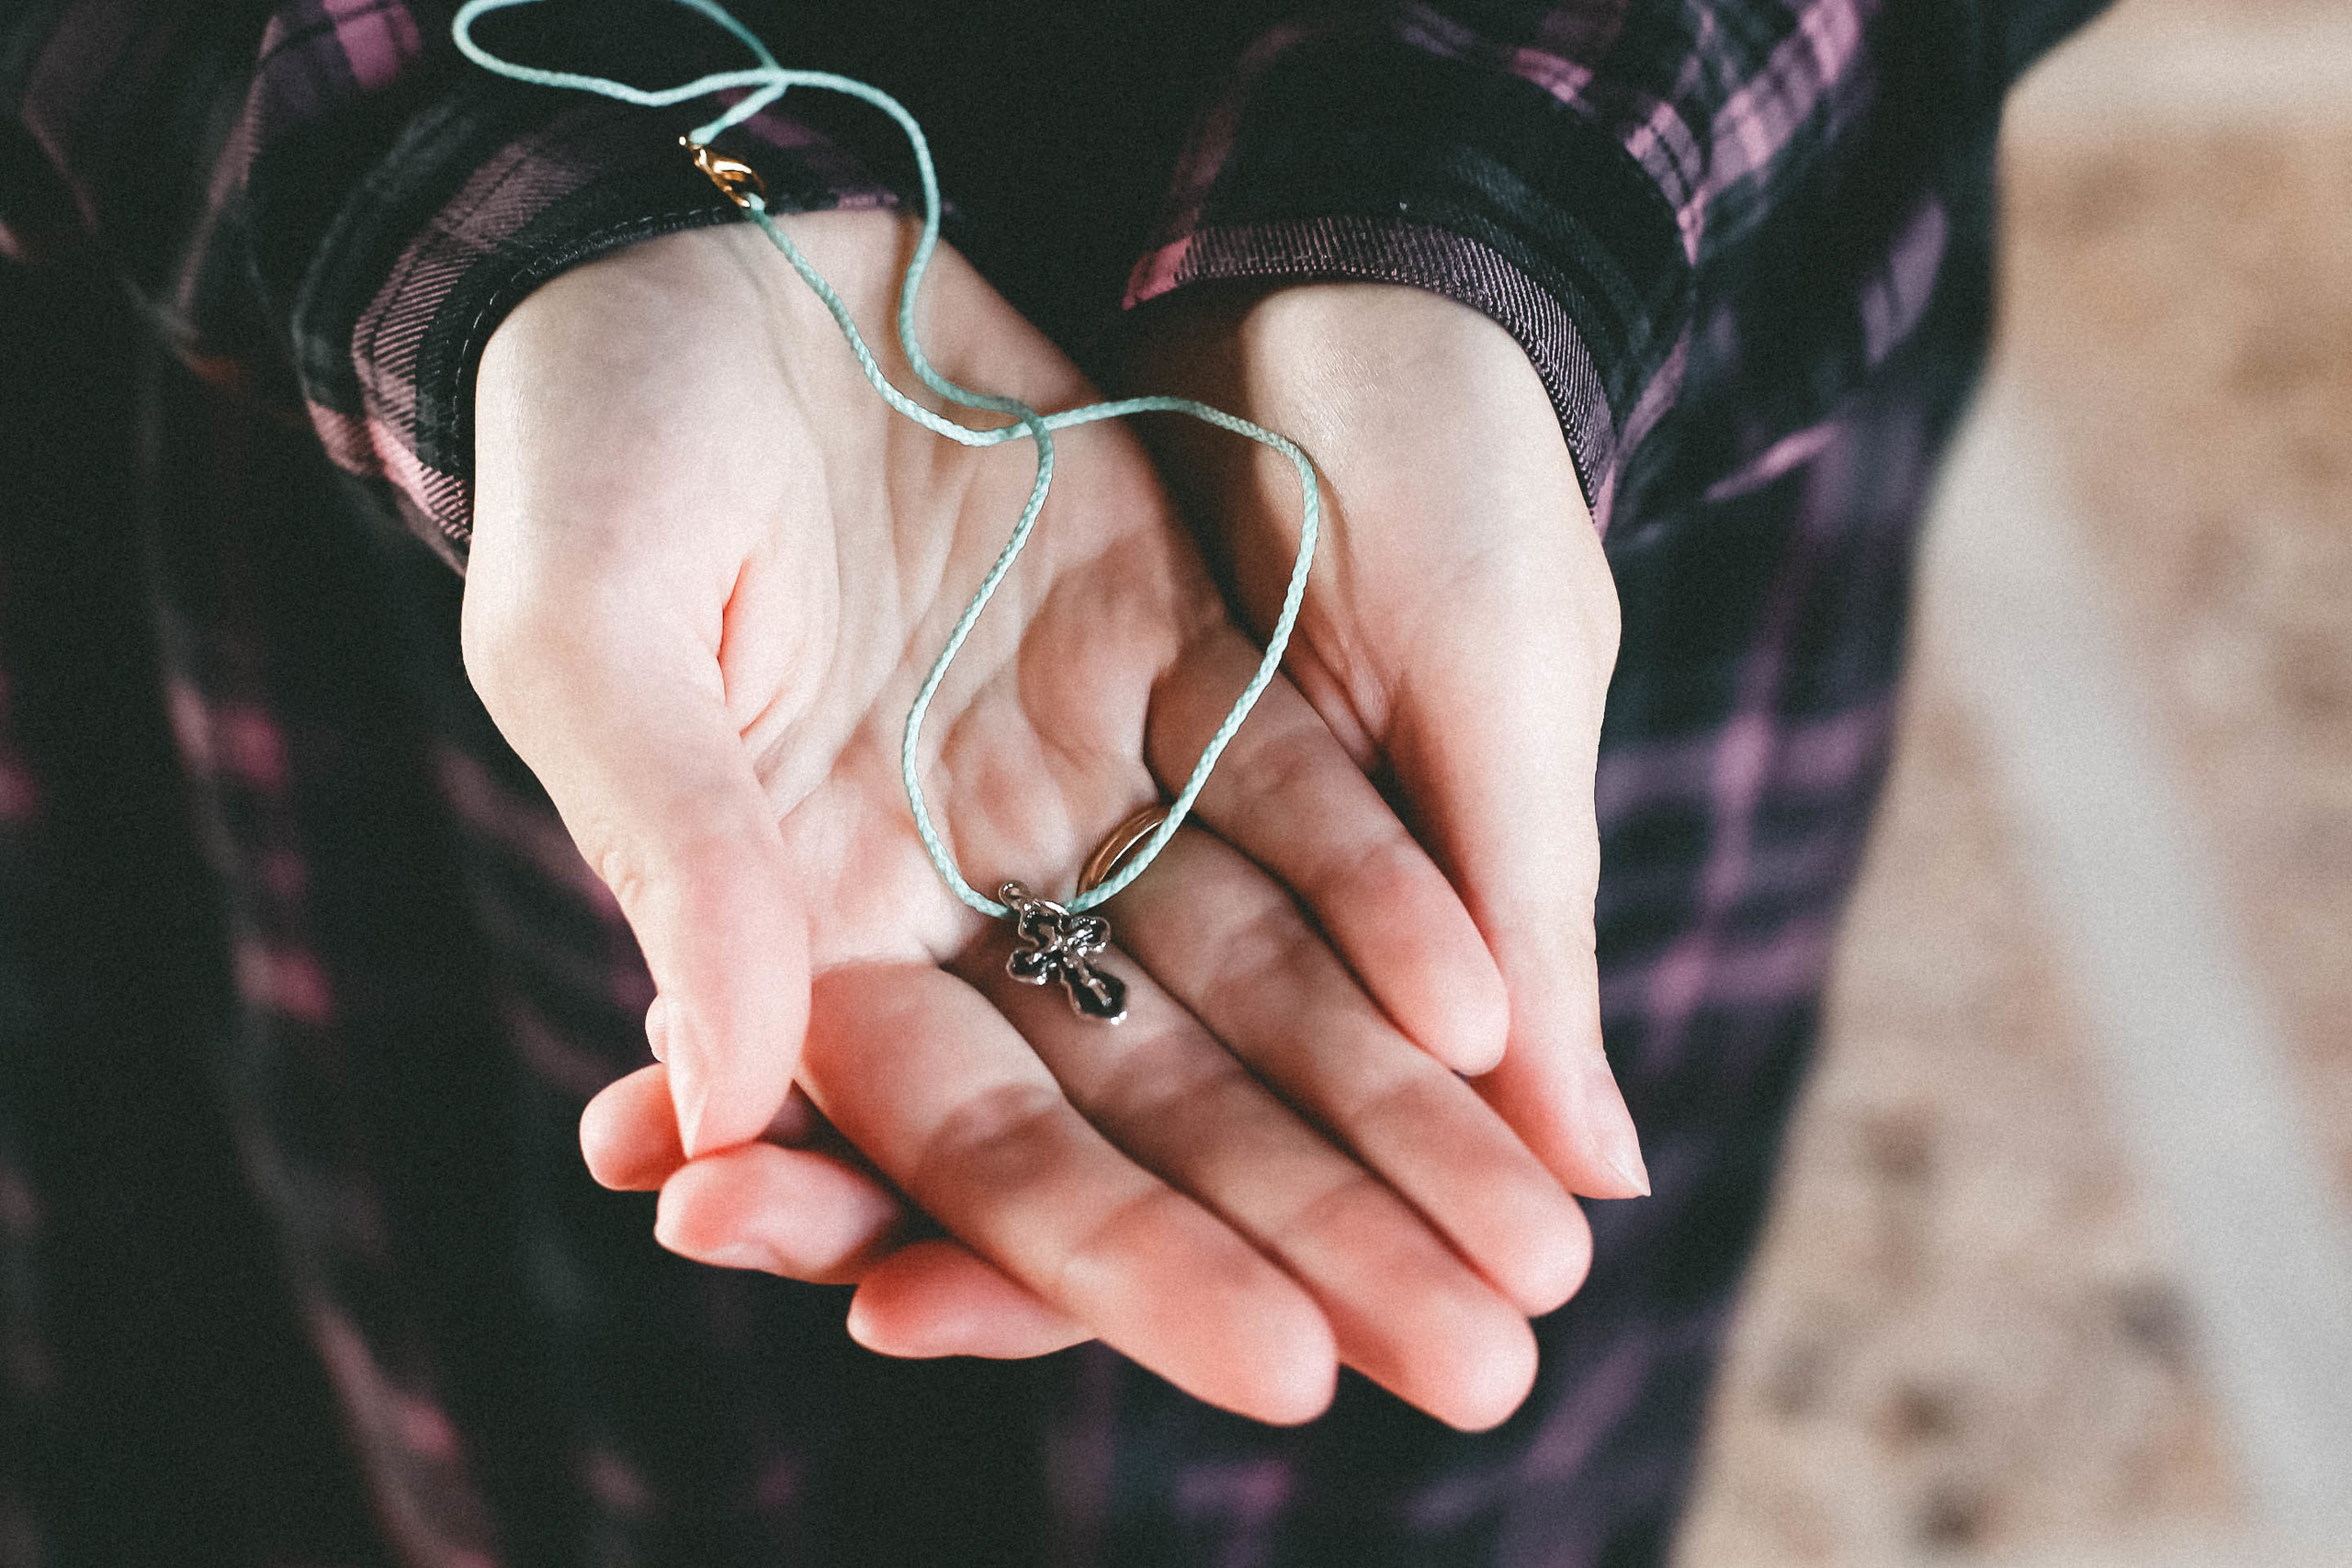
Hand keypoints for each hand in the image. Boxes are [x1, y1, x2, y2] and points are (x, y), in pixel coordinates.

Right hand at [467, 216, 1590, 1426]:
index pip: (984, 1141)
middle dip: (1322, 1233)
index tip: (1289, 1369)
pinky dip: (1389, 896)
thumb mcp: (592, 627)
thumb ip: (669, 853)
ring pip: (1261, 980)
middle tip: (1488, 1365)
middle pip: (1163, 1100)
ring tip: (1539, 1244)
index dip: (1131, 1259)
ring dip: (1401, 1107)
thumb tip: (725, 1096)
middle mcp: (954, 890)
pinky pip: (1292, 800)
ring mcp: (1071, 776)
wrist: (708, 240)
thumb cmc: (597, 434)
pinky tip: (1498, 1004)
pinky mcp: (1165, 655)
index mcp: (801, 932)